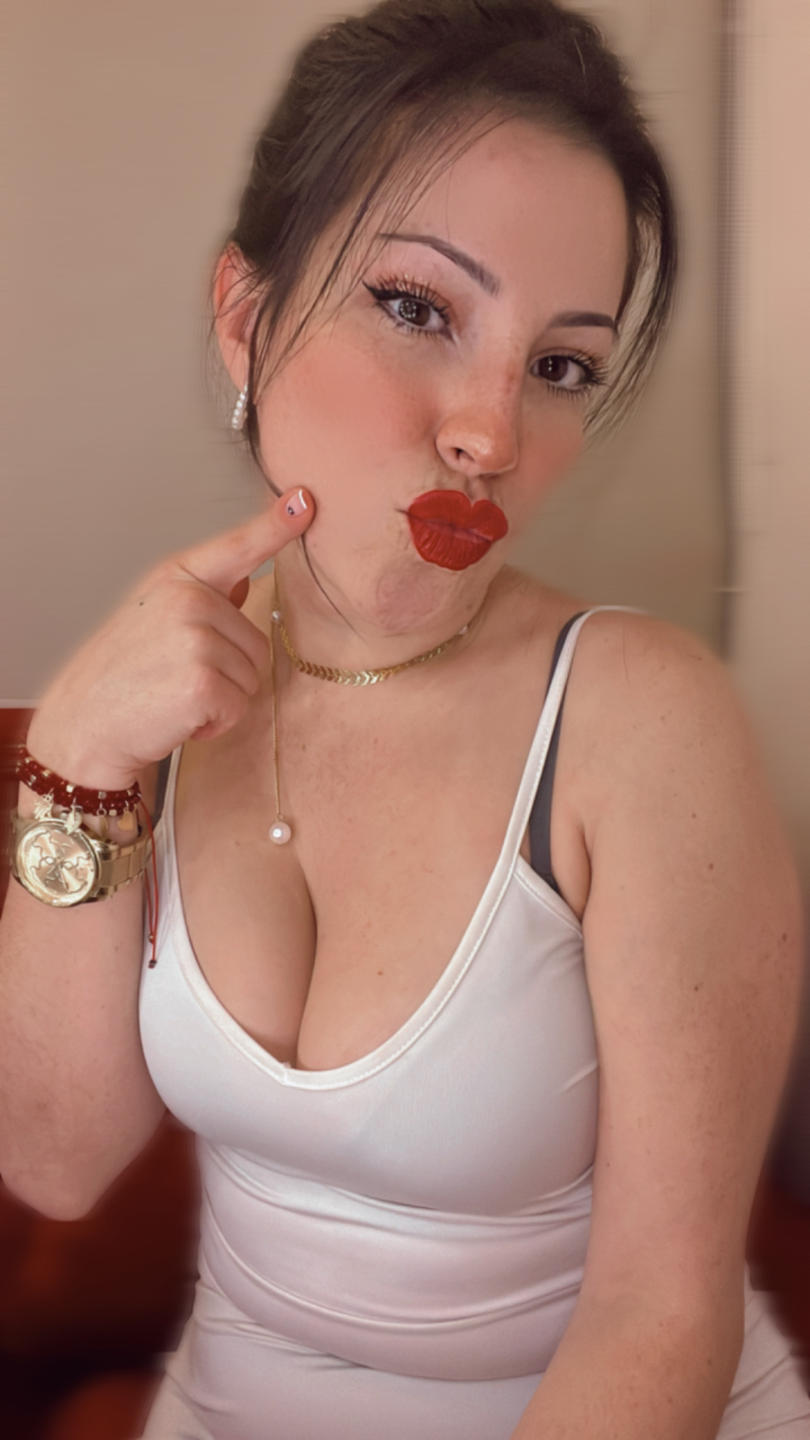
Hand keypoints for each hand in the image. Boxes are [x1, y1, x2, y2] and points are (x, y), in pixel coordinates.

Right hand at [25, 489, 313, 787]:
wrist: (83, 724)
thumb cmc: (120, 675)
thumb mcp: (155, 618)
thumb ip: (205, 599)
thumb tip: (244, 581)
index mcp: (177, 577)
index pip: (237, 547)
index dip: (276, 525)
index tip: (306, 499)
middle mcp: (188, 598)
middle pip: (258, 642)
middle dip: (227, 673)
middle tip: (176, 678)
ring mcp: (195, 637)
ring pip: (253, 677)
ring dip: (222, 699)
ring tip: (174, 696)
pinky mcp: (203, 681)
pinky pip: (240, 706)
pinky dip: (216, 724)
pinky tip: (179, 718)